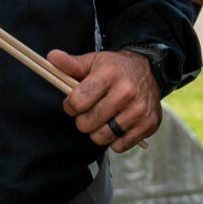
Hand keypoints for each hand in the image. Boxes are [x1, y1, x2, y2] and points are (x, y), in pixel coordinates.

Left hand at [48, 49, 162, 150]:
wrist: (151, 70)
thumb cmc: (116, 68)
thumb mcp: (94, 61)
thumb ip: (71, 64)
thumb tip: (51, 57)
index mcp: (109, 75)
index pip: (77, 103)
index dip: (70, 106)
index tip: (76, 102)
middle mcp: (126, 92)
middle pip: (86, 124)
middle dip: (84, 119)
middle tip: (92, 110)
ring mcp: (139, 110)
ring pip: (101, 137)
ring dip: (98, 131)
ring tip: (105, 117)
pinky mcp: (149, 124)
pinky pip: (119, 146)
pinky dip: (115, 140)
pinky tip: (119, 124)